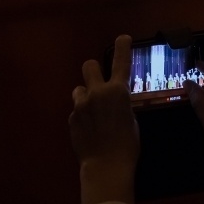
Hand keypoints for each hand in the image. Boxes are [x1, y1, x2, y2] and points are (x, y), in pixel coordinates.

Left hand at [69, 35, 138, 203]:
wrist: (106, 166)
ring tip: (94, 114)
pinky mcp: (71, 119)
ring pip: (79, 90)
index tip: (123, 37)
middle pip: (89, 66)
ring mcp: (81, 105)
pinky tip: (90, 132)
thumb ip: (122, 104)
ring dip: (86, 97)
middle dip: (94, 70)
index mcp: (118, 91)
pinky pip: (77, 111)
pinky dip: (82, 117)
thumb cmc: (128, 144)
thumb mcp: (131, 119)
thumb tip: (116, 101)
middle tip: (99, 82)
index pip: (121, 62)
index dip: (122, 47)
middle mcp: (97, 93)